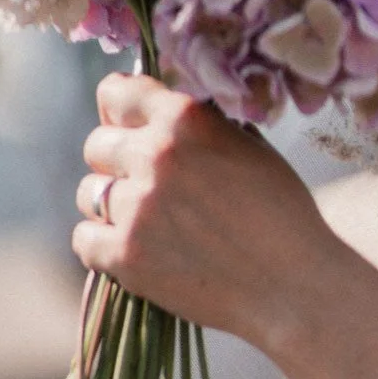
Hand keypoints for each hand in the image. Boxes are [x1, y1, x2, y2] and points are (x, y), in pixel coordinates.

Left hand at [73, 74, 344, 348]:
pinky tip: (136, 248)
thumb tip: (167, 118)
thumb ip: (203, 129)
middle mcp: (154, 156)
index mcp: (186, 120)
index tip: (127, 122)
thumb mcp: (252, 149)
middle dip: (118, 159)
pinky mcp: (125, 256)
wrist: (293, 285)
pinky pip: (84, 239)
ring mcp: (135, 207)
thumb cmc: (284, 216)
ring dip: (110, 203)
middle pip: (98, 144)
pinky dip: (104, 244)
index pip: (118, 93)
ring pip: (89, 192)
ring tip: (147, 220)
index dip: (120, 108)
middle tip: (148, 182)